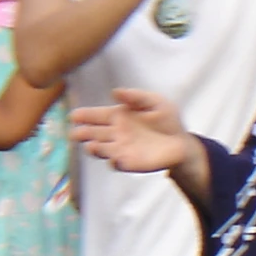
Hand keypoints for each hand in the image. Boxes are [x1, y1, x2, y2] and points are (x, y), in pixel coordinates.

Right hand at [70, 88, 190, 173]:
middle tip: (76, 133)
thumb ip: (135, 96)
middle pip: (92, 133)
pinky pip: (117, 164)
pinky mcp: (130, 163)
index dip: (83, 115)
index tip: (73, 116)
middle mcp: (114, 133)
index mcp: (117, 116)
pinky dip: (114, 162)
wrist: (182, 142)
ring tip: (91, 146)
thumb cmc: (167, 120)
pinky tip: (114, 159)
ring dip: (95, 149)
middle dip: (83, 133)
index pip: (95, 116)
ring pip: (101, 149)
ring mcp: (120, 149)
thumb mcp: (154, 102)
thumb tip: (115, 92)